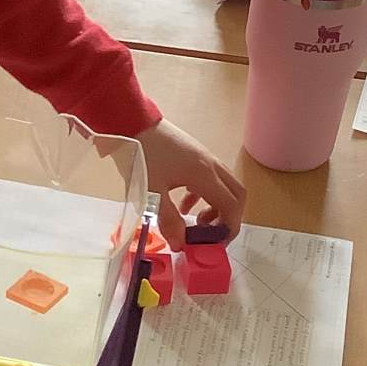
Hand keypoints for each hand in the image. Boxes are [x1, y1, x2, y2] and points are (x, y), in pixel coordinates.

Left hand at [133, 119, 246, 247]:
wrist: (130, 120)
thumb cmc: (142, 155)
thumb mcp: (152, 191)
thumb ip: (168, 219)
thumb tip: (180, 244)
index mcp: (205, 175)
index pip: (232, 206)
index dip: (229, 228)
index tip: (214, 244)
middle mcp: (211, 165)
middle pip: (236, 195)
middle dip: (228, 218)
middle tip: (210, 235)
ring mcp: (204, 158)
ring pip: (224, 187)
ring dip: (216, 207)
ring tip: (195, 223)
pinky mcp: (194, 155)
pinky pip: (210, 179)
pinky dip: (204, 196)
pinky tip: (183, 205)